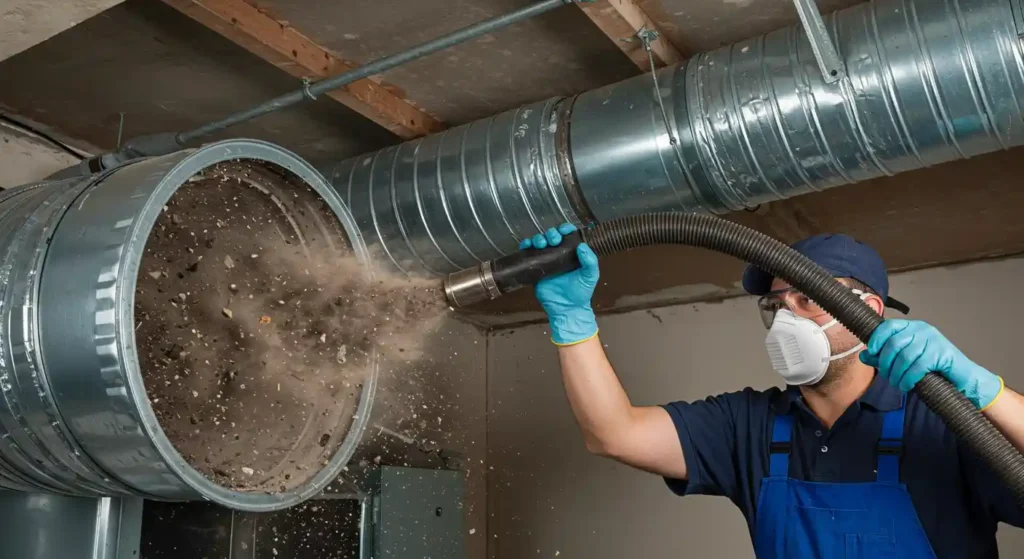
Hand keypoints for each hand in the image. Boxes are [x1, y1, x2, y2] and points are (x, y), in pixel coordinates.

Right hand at [519, 223, 598, 344]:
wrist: (566, 309)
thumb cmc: (580, 292)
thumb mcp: (590, 276)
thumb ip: (590, 261)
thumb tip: (582, 246)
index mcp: (572, 253)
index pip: (568, 235)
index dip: (565, 229)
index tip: (564, 230)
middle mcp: (559, 253)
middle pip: (552, 235)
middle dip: (551, 233)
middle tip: (554, 240)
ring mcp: (546, 260)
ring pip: (539, 242)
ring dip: (539, 238)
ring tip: (541, 244)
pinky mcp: (535, 268)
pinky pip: (528, 254)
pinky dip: (526, 246)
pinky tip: (528, 246)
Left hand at [860, 319, 1003, 409]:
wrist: (962, 377)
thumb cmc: (932, 368)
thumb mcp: (905, 361)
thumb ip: (884, 357)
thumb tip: (863, 355)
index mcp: (913, 327)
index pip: (888, 326)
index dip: (877, 339)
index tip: (871, 352)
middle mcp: (923, 329)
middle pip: (894, 343)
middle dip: (886, 362)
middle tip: (887, 376)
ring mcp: (934, 340)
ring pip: (905, 356)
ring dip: (896, 374)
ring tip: (897, 383)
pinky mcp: (942, 353)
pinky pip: (918, 366)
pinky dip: (908, 378)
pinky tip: (907, 385)